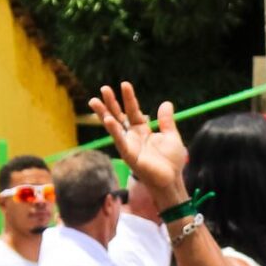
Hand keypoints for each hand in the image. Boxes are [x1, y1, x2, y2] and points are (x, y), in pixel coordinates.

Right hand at [90, 82, 190, 208]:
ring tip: (94, 101)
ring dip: (104, 114)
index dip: (129, 98)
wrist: (172, 180)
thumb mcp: (171, 136)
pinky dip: (114, 130)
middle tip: (104, 88)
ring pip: (113, 126)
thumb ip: (166, 120)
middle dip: (111, 102)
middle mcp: (132, 136)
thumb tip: (166, 103)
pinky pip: (120, 140)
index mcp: (142, 130)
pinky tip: (108, 119)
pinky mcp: (128, 155)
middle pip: (119, 115)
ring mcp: (129, 145)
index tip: (124, 84)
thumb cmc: (171, 161)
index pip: (133, 111)